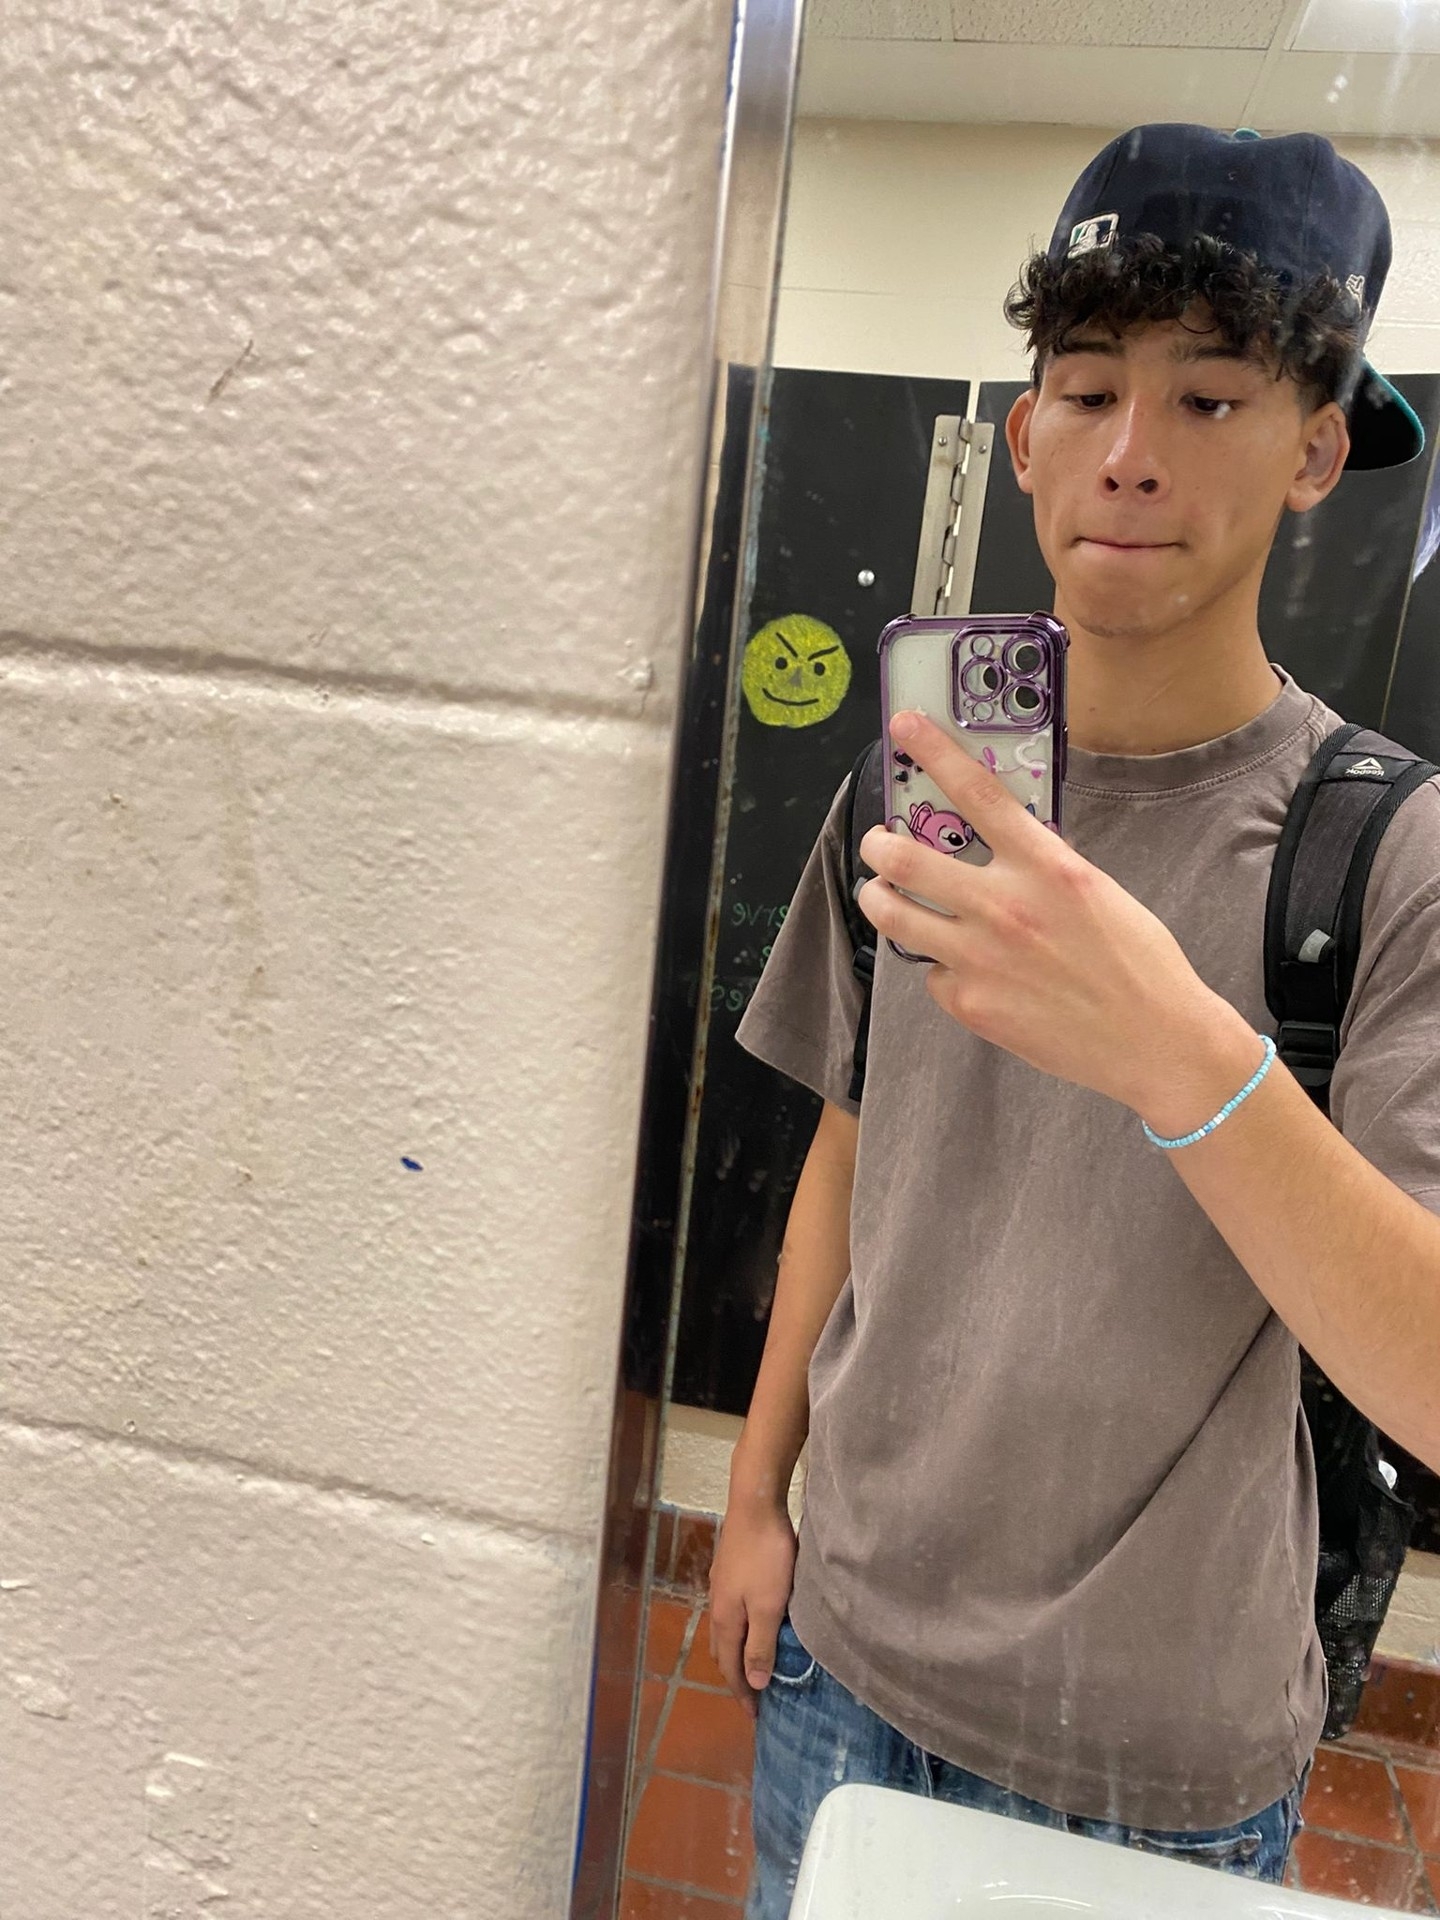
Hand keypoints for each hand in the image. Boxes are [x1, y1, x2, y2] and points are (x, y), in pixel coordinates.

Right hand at [707, 1496, 797, 1717]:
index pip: (731, 1668)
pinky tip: (753, 1622)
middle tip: (755, 1694)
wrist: (755, 1505)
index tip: (756, 1715)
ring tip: (755, 1663)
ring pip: (725, 1631)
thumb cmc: (766, 1557)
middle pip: (723, 1652)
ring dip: (737, 1652)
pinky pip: (730, 1612)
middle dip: (736, 1676)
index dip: (742, 1693)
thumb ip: (760, 1645)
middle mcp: (718, 1606)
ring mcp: (721, 1586)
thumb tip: (752, 1683)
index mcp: (726, 1620)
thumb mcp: (769, 1606)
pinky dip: (739, 1629)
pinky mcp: (729, 1570)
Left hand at [858, 711, 1254, 1117]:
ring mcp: (979, 958)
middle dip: (877, 845)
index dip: (934, 753)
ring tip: (882, 894)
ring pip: (892, 913)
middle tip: (877, 843)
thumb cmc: (1136, 962)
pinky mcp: (969, 1003)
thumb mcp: (1094, 890)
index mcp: (1045, 866)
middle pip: (905, 858)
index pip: (976, 793)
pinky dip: (939, 967)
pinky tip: (965, 972)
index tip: (904, 726)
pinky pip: (930, 972)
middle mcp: (1004, 906)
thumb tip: (996, 846)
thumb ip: (1039, 865)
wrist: (1153, 1039)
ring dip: (878, 897)